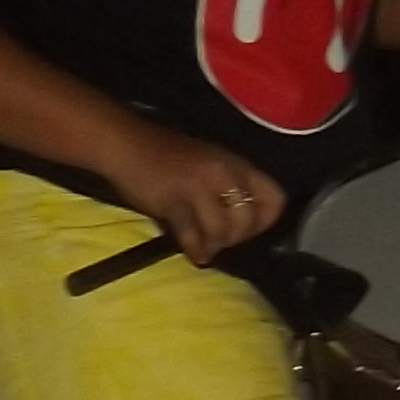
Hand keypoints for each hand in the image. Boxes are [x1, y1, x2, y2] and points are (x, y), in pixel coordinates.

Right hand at [108, 121, 283, 261]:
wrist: (126, 145)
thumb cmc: (167, 156)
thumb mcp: (210, 165)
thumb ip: (229, 188)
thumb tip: (242, 225)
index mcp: (237, 165)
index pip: (274, 199)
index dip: (264, 221)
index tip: (247, 229)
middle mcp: (224, 174)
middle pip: (248, 219)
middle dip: (237, 237)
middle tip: (222, 241)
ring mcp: (199, 187)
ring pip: (222, 229)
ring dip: (215, 245)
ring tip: (206, 248)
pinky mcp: (173, 201)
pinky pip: (192, 233)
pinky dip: (195, 249)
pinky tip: (194, 254)